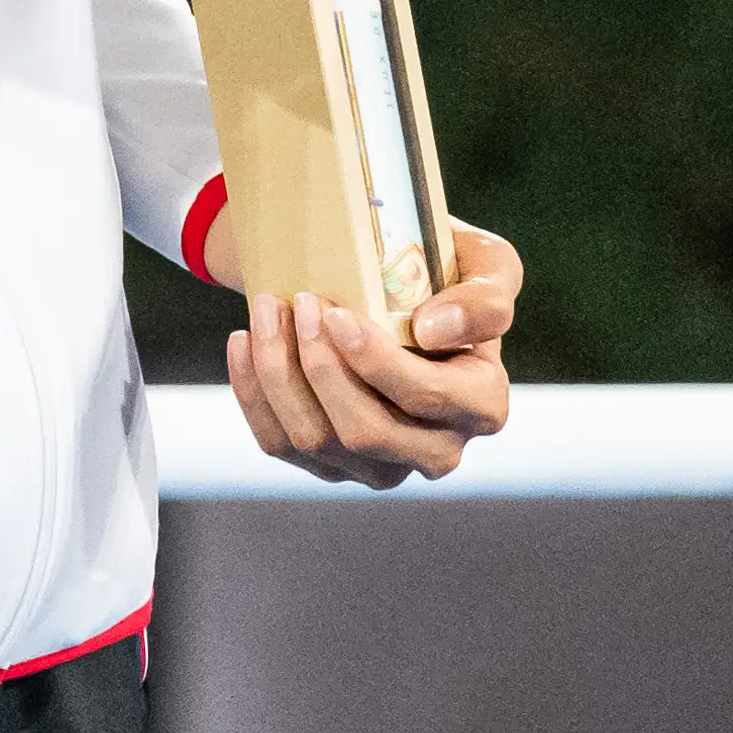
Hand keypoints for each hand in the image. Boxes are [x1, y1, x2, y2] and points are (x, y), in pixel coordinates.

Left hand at [223, 221, 520, 489]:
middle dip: (319, 366)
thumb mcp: (488, 265)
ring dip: (278, 371)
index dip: (376, 362)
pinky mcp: (332, 466)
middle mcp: (438, 449)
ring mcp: (382, 467)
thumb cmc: (447, 276)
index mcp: (482, 405)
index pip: (428, 398)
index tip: (337, 314)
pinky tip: (245, 340)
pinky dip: (253, 391)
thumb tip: (433, 329)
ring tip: (267, 308)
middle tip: (299, 302)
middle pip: (365, 431)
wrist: (400, 290)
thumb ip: (484, 296)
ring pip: (315, 440)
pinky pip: (280, 444)